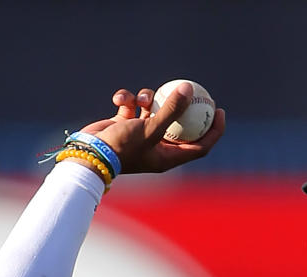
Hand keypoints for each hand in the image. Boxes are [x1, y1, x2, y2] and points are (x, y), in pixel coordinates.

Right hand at [76, 84, 225, 175]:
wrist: (88, 153)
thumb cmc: (122, 147)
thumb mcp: (150, 128)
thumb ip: (172, 109)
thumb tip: (189, 89)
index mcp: (168, 157)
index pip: (200, 145)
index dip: (213, 130)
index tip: (218, 110)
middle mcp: (156, 147)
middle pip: (180, 125)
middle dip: (185, 107)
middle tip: (195, 89)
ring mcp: (140, 135)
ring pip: (153, 109)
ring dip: (148, 98)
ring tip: (142, 98)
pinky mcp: (124, 124)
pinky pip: (132, 105)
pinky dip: (127, 98)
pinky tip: (120, 98)